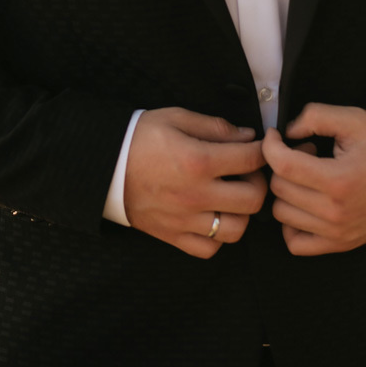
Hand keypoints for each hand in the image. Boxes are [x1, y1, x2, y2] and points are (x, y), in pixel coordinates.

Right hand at [124, 107, 266, 259]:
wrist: (103, 166)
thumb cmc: (139, 137)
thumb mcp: (176, 118)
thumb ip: (214, 126)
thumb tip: (247, 136)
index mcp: (198, 160)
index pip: (250, 160)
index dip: (262, 151)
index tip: (260, 147)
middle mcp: (195, 195)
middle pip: (252, 200)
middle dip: (258, 183)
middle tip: (247, 172)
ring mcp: (185, 220)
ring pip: (236, 230)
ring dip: (241, 213)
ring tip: (232, 197)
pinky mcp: (173, 236)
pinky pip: (209, 248)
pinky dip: (217, 236)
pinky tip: (212, 216)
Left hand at [262, 103, 365, 256]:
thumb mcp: (355, 120)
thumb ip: (316, 116)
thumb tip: (287, 131)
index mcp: (338, 180)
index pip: (283, 166)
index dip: (271, 146)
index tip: (276, 136)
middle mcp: (335, 212)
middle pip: (280, 188)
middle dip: (283, 164)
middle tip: (303, 153)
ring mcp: (335, 233)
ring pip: (281, 213)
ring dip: (287, 191)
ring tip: (308, 177)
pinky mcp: (337, 245)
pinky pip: (294, 242)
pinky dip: (291, 223)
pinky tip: (304, 203)